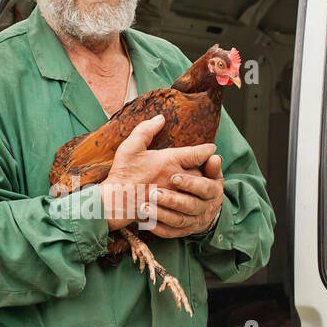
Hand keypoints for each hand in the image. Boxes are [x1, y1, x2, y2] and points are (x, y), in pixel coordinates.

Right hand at [100, 115, 216, 231]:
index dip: (207, 150)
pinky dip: (192, 198)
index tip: (211, 148)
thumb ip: (146, 130)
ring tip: (200, 181)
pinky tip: (189, 196)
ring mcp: (175, 195)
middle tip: (207, 166)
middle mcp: (176, 177)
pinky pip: (189, 203)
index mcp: (169, 160)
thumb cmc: (123, 173)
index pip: (198, 154)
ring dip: (200, 185)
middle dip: (205, 169)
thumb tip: (160, 118)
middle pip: (202, 172)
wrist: (116, 201)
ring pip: (197, 189)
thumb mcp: (130, 147)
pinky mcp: (172, 208)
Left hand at [143, 152, 223, 238]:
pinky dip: (158, 228)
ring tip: (144, 207)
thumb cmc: (204, 184)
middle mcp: (205, 209)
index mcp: (212, 192)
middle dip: (172, 200)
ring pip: (178, 221)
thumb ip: (210, 166)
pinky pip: (170, 233)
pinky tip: (145, 221)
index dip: (190, 183)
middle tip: (154, 193)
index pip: (203, 188)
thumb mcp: (211, 174)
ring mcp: (194, 223)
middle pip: (189, 206)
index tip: (173, 177)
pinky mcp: (183, 232)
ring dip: (161, 215)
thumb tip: (214, 157)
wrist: (207, 209)